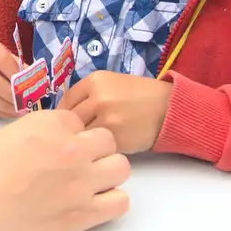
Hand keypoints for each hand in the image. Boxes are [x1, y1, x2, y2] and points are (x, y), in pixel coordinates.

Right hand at [0, 34, 21, 118]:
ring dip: (3, 106)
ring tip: (18, 111)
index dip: (14, 74)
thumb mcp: (2, 54)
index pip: (0, 58)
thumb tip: (32, 83)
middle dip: (9, 94)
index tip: (27, 86)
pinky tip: (5, 112)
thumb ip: (16, 66)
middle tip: (24, 103)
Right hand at [0, 109, 129, 230]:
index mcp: (49, 123)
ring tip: (82, 190)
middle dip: (94, 154)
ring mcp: (80, 181)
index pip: (80, 123)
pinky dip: (109, 204)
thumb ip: (37, 138)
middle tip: (71, 171)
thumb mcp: (5, 137)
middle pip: (108, 141)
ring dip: (106, 177)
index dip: (70, 138)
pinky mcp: (81, 215)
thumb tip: (49, 150)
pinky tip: (85, 209)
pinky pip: (120, 203)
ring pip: (121, 169)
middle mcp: (71, 147)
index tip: (54, 153)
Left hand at [55, 73, 171, 153]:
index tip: (63, 124)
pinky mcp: (116, 138)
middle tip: (72, 137)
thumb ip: (87, 94)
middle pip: (70, 120)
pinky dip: (95, 149)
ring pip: (81, 135)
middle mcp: (98, 98)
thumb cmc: (138, 95)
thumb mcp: (111, 83)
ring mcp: (107, 119)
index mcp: (94, 81)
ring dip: (81, 142)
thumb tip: (62, 113)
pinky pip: (96, 146)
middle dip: (70, 130)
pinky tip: (100, 148)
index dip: (62, 115)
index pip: (65, 100)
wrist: (167, 108)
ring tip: (86, 143)